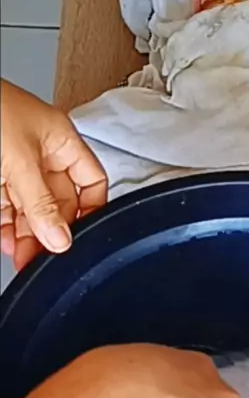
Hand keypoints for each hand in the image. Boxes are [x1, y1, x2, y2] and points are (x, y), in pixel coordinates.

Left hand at [1, 80, 106, 270]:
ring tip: (25, 258)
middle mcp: (41, 153)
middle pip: (59, 201)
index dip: (92, 209)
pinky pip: (7, 208)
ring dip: (29, 235)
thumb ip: (40, 203)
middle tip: (46, 254)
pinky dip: (7, 228)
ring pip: (31, 209)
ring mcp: (15, 165)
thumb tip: (60, 238)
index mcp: (60, 139)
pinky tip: (7, 243)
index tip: (82, 238)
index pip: (91, 181)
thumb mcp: (19, 160)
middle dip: (52, 229)